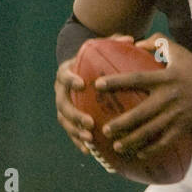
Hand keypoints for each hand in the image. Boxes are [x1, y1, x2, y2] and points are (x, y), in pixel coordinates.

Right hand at [54, 33, 133, 154]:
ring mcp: (63, 107)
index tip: (81, 84)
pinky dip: (78, 142)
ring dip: (76, 131)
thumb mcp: (101, 49)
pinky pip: (71, 133)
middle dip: (75, 115)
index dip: (71, 79)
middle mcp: (61, 91)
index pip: (64, 75)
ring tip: (90, 138)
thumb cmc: (94, 60)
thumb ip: (113, 43)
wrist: (81, 72)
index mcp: (66, 72)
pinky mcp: (67, 120)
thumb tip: (130, 40)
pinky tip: (90, 151)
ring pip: (64, 121)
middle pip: (62, 104)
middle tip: (90, 122)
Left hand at [95, 34, 191, 158]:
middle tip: (104, 129)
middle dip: (122, 123)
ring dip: (133, 140)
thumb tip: (136, 42)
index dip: (117, 82)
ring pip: (151, 131)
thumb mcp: (180, 51)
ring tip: (116, 146)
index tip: (98, 85)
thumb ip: (158, 43)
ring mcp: (176, 115)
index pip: (137, 79)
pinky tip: (139, 155)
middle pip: (142, 113)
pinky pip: (166, 141)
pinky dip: (153, 149)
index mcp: (166, 78)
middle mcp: (169, 98)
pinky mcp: (183, 127)